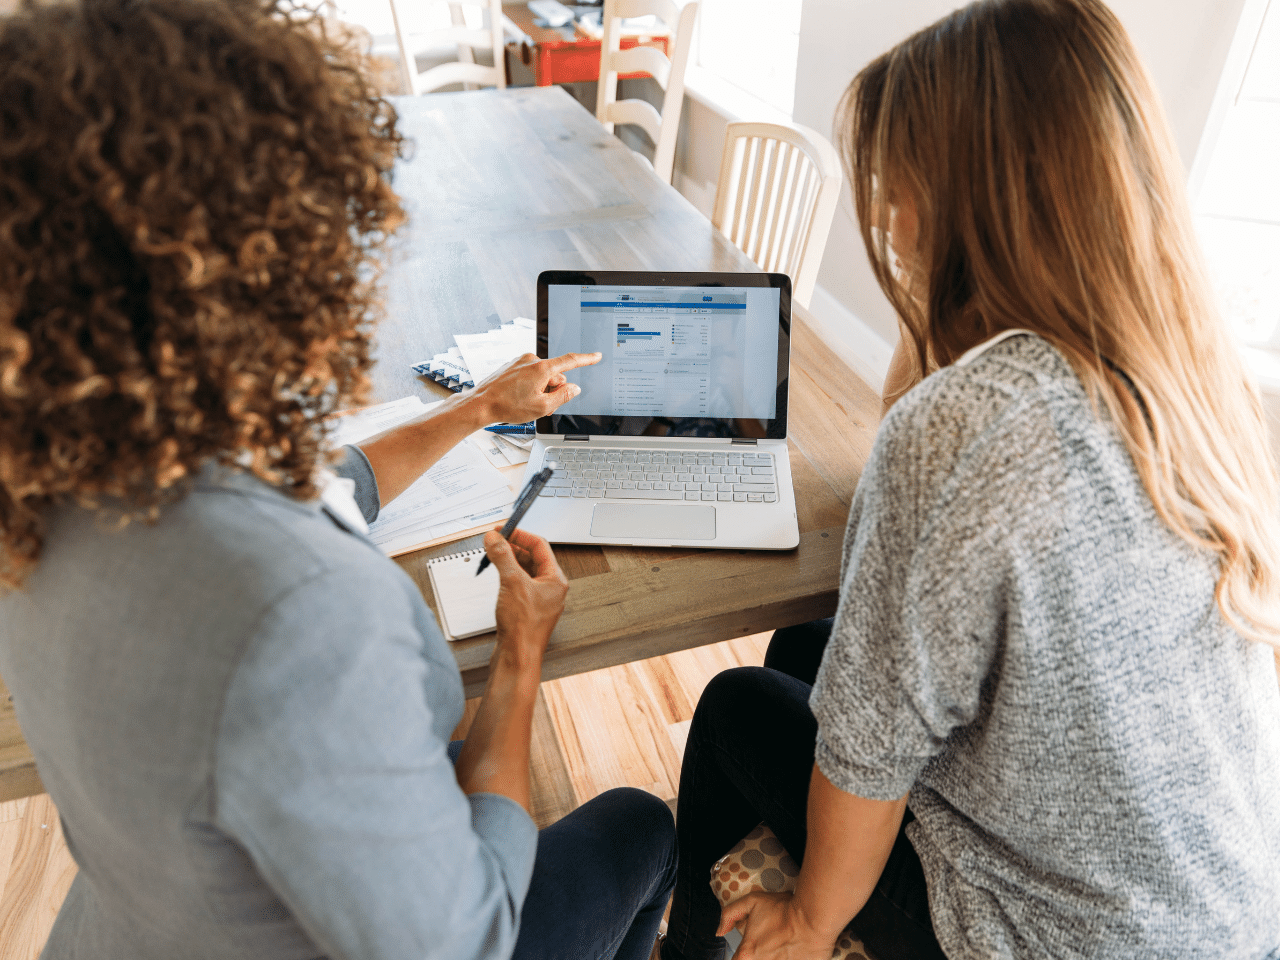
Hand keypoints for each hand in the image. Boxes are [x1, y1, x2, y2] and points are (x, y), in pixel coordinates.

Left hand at [470, 351, 600, 424]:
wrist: (480, 404)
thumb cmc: (507, 406)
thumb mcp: (542, 407)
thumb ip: (563, 396)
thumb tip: (573, 388)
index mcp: (541, 368)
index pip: (571, 361)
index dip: (586, 359)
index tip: (596, 356)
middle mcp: (531, 360)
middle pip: (555, 375)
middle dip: (553, 389)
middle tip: (541, 405)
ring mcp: (520, 362)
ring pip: (542, 376)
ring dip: (540, 389)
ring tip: (526, 403)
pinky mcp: (512, 366)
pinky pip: (529, 375)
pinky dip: (529, 386)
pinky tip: (518, 397)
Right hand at [482, 528, 567, 666]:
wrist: (518, 658)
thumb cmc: (524, 628)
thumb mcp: (512, 583)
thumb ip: (503, 556)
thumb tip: (495, 538)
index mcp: (555, 580)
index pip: (540, 546)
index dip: (520, 534)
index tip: (503, 529)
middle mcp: (550, 589)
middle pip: (532, 557)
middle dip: (513, 547)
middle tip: (495, 540)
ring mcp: (539, 600)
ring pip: (524, 571)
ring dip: (509, 561)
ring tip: (493, 555)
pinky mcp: (526, 610)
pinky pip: (518, 585)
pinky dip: (507, 576)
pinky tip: (497, 576)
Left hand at [717, 892, 834, 959]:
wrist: (814, 918)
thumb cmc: (784, 910)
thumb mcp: (752, 902)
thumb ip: (730, 914)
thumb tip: (720, 931)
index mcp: (747, 954)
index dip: (742, 955)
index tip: (751, 949)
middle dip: (758, 956)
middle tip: (770, 946)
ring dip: (773, 957)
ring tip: (781, 950)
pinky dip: (786, 959)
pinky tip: (789, 953)